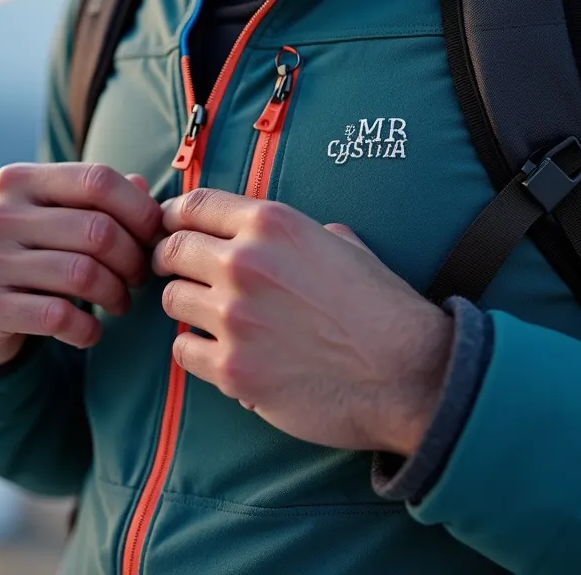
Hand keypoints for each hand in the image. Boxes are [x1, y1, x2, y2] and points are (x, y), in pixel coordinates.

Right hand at [0, 163, 162, 366]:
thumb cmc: (28, 254)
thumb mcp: (54, 218)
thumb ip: (99, 200)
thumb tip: (147, 190)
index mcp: (17, 181)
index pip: (97, 180)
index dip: (140, 210)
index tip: (155, 238)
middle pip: (97, 230)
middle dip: (133, 259)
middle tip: (139, 278)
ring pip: (83, 274)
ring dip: (116, 295)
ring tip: (119, 302)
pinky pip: (58, 316)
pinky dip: (87, 329)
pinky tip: (90, 331)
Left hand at [152, 189, 452, 455]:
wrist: (409, 375)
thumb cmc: (384, 311)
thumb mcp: (346, 246)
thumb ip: (304, 234)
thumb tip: (287, 237)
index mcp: (272, 225)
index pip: (194, 205)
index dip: (175, 217)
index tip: (171, 229)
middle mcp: (245, 264)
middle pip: (171, 250)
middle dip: (170, 261)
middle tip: (178, 274)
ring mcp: (234, 317)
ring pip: (171, 299)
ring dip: (185, 307)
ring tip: (207, 317)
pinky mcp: (232, 368)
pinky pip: (183, 349)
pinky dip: (195, 350)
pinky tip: (218, 353)